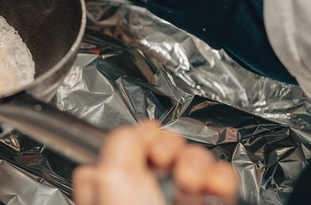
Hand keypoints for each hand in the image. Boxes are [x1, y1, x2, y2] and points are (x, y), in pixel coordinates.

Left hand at [72, 121, 237, 204]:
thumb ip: (120, 144)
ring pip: (192, 161)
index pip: (117, 149)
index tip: (143, 139)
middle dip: (167, 146)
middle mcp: (140, 198)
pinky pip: (219, 180)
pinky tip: (213, 188)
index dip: (134, 137)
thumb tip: (139, 130)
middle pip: (158, 148)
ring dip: (194, 162)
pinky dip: (220, 177)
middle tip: (164, 160)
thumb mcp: (110, 180)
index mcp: (106, 190)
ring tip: (189, 182)